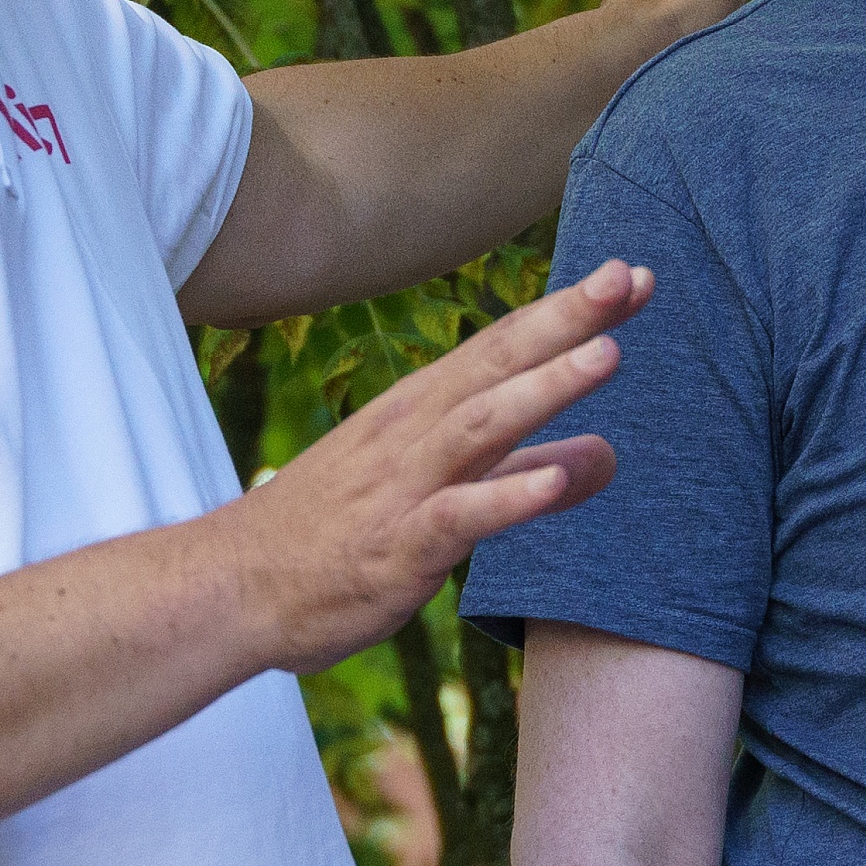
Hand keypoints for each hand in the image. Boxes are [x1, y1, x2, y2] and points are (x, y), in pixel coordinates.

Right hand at [225, 261, 651, 671]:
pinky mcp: (396, 549)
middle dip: (567, 320)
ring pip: (481, 426)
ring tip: (608, 355)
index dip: (569, 312)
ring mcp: (403, 488)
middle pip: (497, 364)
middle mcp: (413, 434)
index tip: (633, 276)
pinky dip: (507, 498)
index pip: (504, 346)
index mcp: (422, 410)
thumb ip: (526, 470)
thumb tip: (608, 455)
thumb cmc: (338, 533)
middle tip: (629, 277)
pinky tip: (555, 483)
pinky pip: (458, 519)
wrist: (232, 588)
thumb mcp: (443, 493)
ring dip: (545, 388)